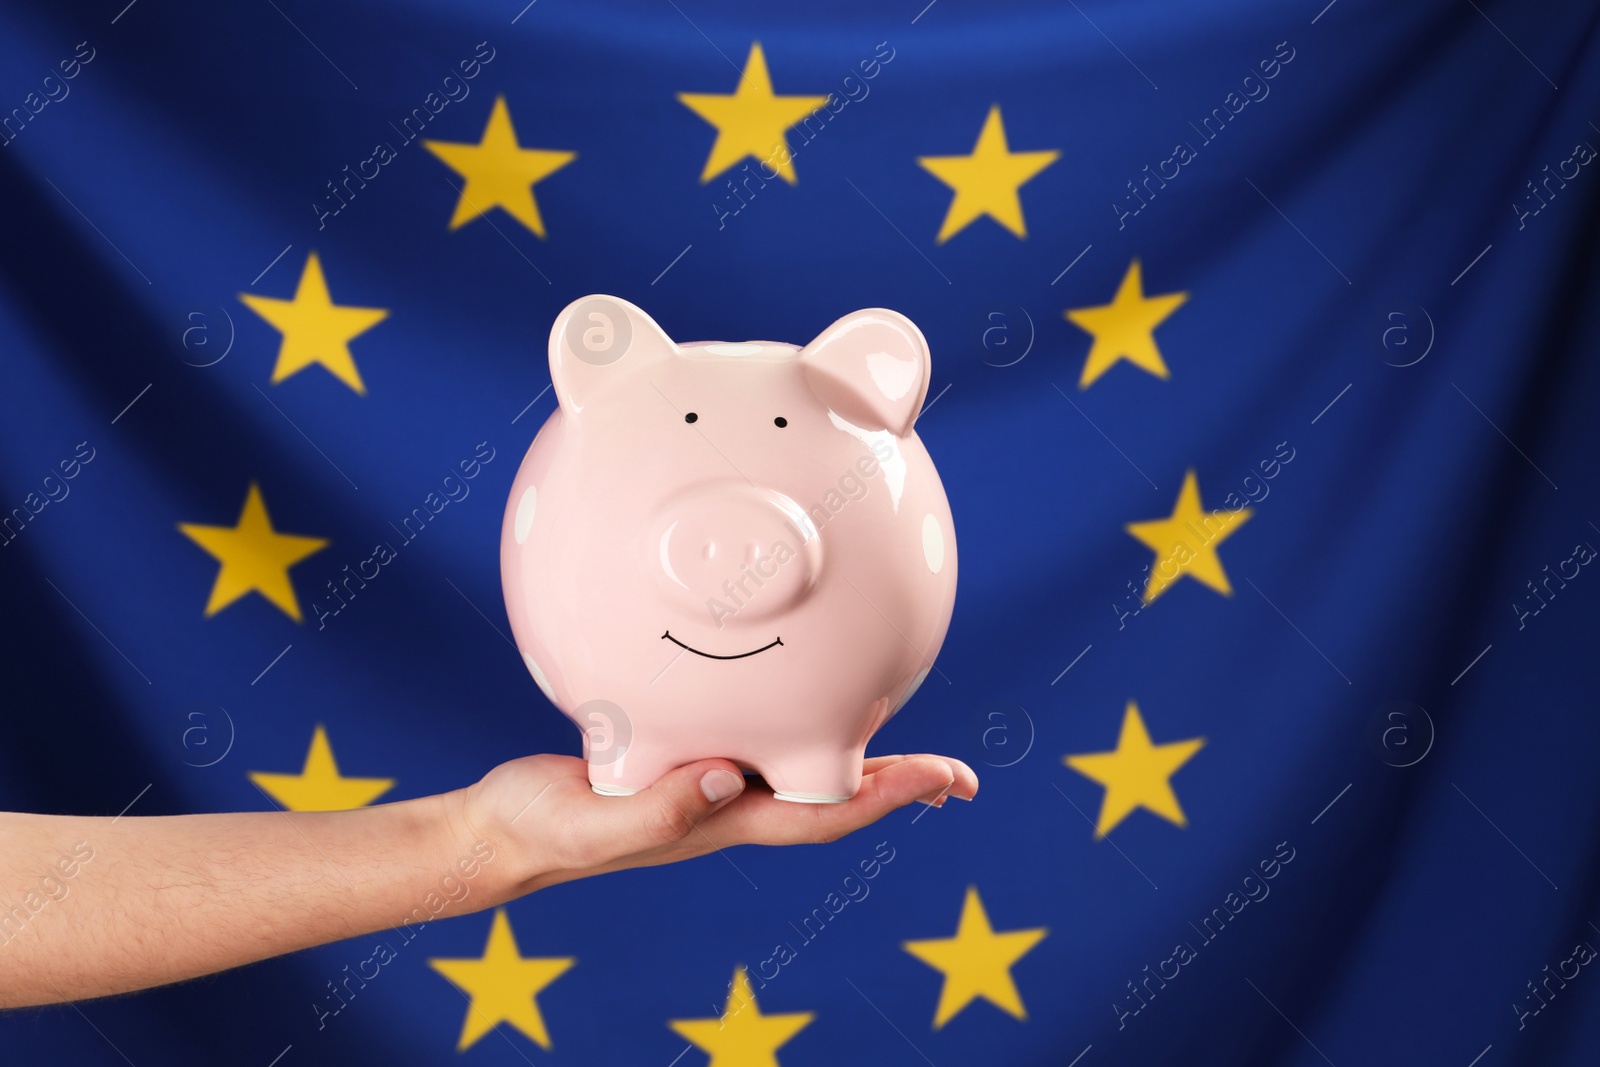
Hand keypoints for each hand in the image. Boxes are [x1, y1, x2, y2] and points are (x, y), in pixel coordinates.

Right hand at [456, 753, 978, 897]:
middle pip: (831, 799)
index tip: (941, 780)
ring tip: (909, 750)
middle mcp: (725, 807)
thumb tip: (726, 779)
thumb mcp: (591, 820)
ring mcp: (707, 788)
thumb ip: (657, 809)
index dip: (882, 798)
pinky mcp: (681, 760)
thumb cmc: (539, 830)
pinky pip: (757, 744)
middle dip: (898, 787)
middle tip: (961, 777)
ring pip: (802, 772)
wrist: (500, 833)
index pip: (818, 815)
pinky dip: (798, 730)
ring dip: (860, 762)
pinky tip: (801, 707)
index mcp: (715, 823)